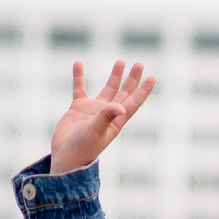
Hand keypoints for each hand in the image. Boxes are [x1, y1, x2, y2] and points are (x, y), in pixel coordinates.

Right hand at [48, 60, 156, 175]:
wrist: (65, 156)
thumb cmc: (83, 148)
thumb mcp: (97, 132)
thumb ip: (107, 117)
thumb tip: (121, 107)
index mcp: (117, 121)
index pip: (133, 102)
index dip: (143, 90)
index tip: (153, 77)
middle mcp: (108, 113)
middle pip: (124, 92)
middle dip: (132, 79)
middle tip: (139, 64)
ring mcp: (93, 110)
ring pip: (107, 89)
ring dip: (114, 76)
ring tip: (121, 62)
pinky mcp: (78, 108)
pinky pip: (80, 88)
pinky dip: (79, 76)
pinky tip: (78, 63)